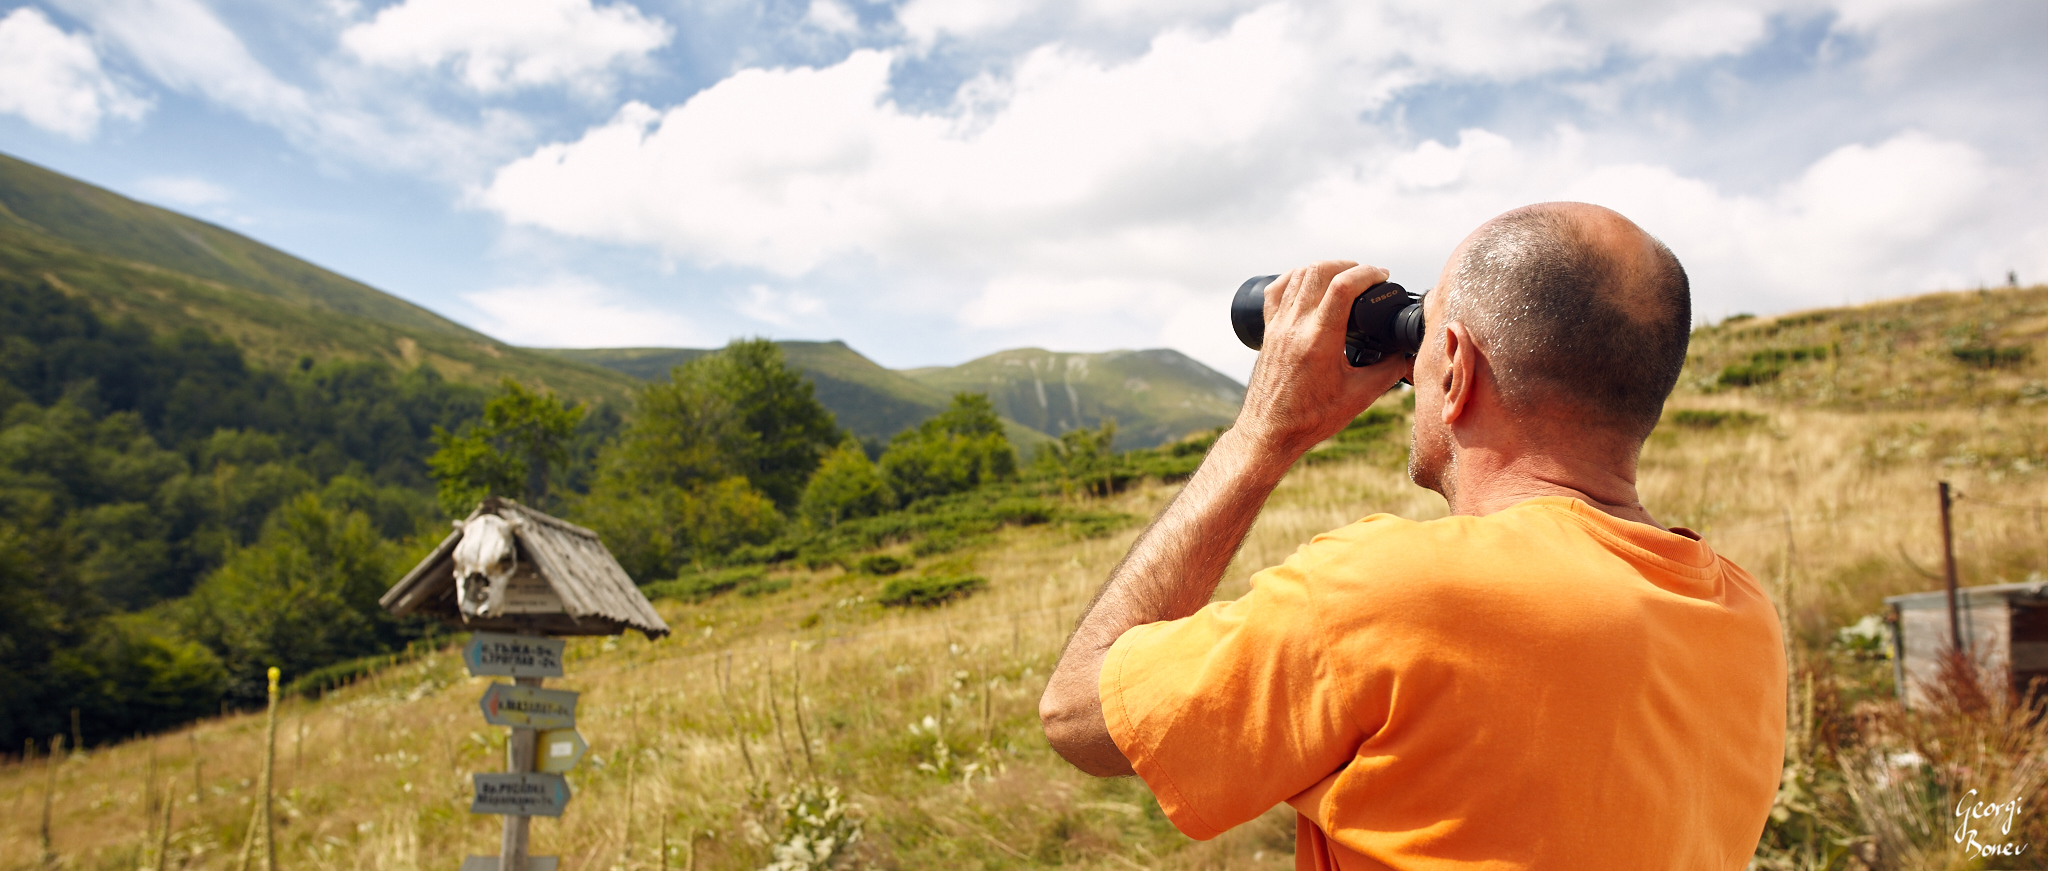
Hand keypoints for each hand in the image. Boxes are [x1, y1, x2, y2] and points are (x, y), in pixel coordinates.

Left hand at [1236, 261, 1412, 455]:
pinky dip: (1294, 278)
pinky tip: (1308, 283)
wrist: (1270, 433)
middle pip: (1318, 271)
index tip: (1383, 276)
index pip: (1342, 286)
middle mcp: (1295, 326)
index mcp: (1318, 339)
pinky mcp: (1268, 331)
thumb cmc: (1311, 419)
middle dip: (1347, 265)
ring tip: (1344, 277)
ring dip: (1323, 268)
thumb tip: (1409, 354)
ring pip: (1297, 275)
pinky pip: (1277, 290)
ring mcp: (1278, 326)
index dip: (1367, 273)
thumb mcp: (1359, 396)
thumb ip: (1388, 371)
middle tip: (1366, 277)